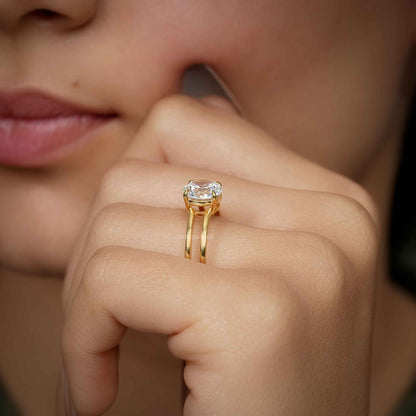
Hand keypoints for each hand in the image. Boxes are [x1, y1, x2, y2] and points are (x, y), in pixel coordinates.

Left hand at [61, 95, 377, 414]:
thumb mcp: (241, 267)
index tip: (139, 251)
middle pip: (140, 170)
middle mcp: (331, 217)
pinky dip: (83, 334)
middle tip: (109, 312)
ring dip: (86, 291)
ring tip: (112, 345)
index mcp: (328, 200)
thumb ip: (213, 190)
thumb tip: (169, 124)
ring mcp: (306, 261)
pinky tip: (105, 384)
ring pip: (115, 217)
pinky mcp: (260, 314)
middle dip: (99, 242)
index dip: (135, 185)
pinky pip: (110, 277)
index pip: (185, 121)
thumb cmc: (244, 382)